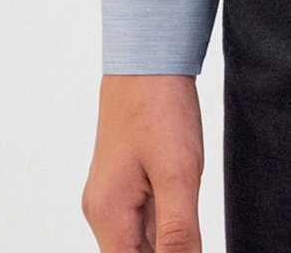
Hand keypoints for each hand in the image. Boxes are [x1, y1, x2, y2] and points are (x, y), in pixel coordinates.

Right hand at [81, 73, 203, 251]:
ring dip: (168, 236)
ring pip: (141, 240)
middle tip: (189, 209)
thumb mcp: (179, 173)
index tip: (188, 241)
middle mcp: (101, 212)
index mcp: (109, 215)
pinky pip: (142, 218)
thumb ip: (178, 232)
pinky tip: (182, 193)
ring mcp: (109, 198)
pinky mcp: (121, 184)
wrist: (147, 57)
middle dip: (168, 248)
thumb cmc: (161, 108)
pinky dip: (164, 218)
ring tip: (186, 195)